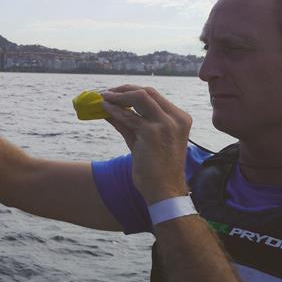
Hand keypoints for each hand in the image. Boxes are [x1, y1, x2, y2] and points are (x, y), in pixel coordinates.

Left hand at [101, 85, 191, 203]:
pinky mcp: (152, 133)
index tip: (115, 91)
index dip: (131, 90)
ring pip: (139, 97)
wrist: (164, 192)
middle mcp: (176, 118)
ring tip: (102, 97)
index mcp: (180, 118)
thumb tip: (108, 106)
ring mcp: (166, 124)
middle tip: (106, 92)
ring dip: (117, 96)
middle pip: (147, 91)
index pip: (153, 95)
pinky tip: (104, 109)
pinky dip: (115, 110)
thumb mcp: (142, 139)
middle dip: (123, 89)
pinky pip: (129, 116)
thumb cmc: (155, 168)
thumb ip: (128, 121)